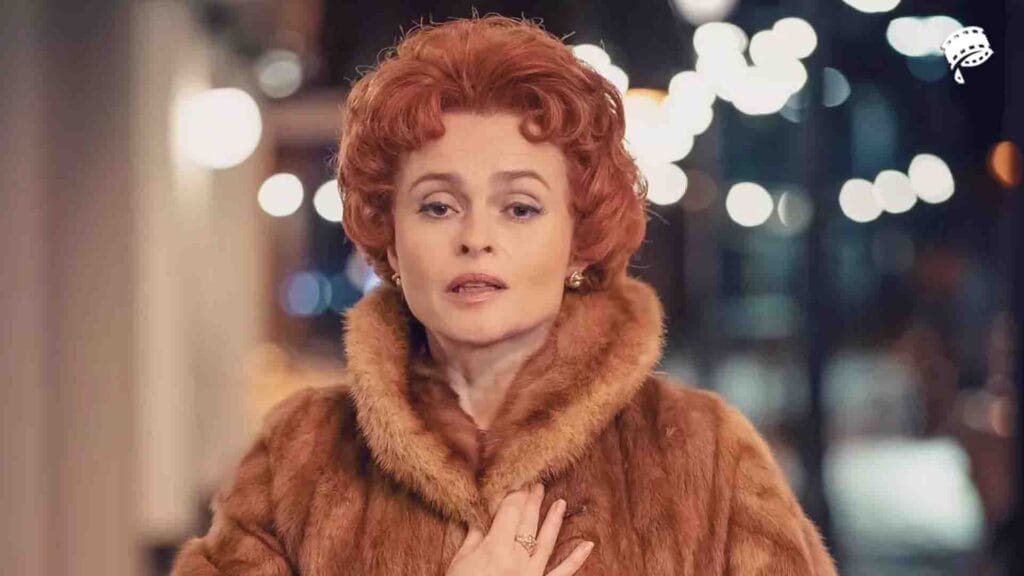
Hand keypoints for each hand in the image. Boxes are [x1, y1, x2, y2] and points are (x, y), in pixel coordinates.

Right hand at [445, 483, 594, 575]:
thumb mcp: (460, 561)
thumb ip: (474, 537)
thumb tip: (481, 516)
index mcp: (495, 548)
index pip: (509, 512)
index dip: (514, 495)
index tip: (518, 482)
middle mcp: (516, 558)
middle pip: (527, 522)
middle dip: (531, 501)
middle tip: (536, 485)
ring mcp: (531, 573)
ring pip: (546, 542)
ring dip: (553, 521)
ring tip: (560, 503)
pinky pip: (561, 573)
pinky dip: (576, 559)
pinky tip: (588, 545)